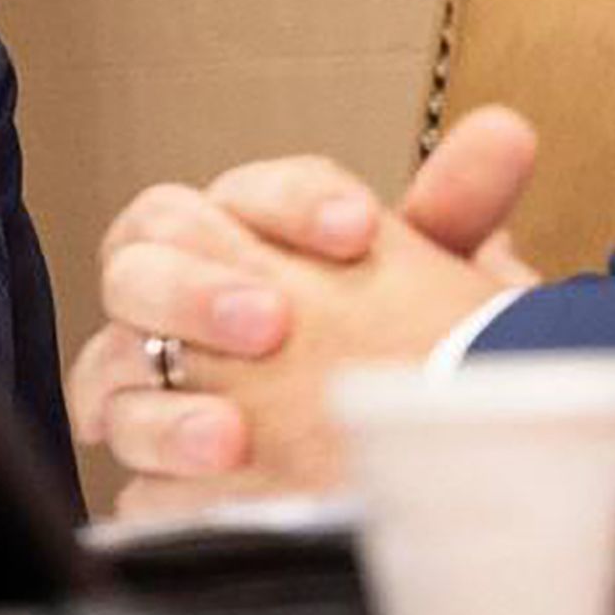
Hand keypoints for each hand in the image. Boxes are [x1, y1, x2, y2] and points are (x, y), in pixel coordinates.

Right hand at [66, 109, 543, 502]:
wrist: (366, 438)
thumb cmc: (386, 339)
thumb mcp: (429, 277)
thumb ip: (455, 205)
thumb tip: (506, 132)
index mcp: (242, 227)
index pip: (246, 191)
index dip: (293, 203)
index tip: (356, 227)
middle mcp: (176, 286)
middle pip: (144, 252)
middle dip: (200, 287)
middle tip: (272, 321)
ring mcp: (147, 368)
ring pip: (109, 358)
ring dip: (169, 396)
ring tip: (234, 435)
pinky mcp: (145, 445)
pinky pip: (121, 449)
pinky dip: (157, 464)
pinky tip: (205, 481)